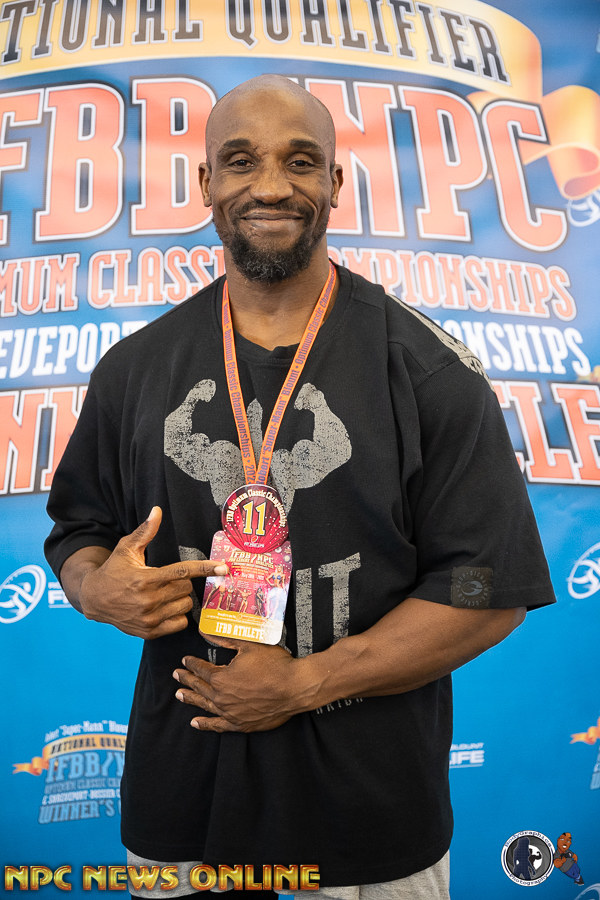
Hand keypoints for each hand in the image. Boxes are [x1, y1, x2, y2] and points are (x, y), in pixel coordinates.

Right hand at [73, 507, 227, 638]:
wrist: (94, 599)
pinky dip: (177, 615)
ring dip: (180, 599)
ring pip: (185, 606)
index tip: (223, 568)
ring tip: (163, 594)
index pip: (183, 572)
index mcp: (146, 578)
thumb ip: (145, 531)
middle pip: (187, 589)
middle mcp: (148, 600)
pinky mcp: (149, 632)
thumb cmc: (113, 570)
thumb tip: (157, 510)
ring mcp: (149, 619)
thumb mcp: (126, 548)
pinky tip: (164, 608)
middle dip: (183, 582)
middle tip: (167, 580)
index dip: (205, 568)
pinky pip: (180, 624)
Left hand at [173, 634, 312, 731]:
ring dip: (191, 699)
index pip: (201, 669)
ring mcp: (230, 713)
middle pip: (199, 687)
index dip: (192, 663)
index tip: (185, 660)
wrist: (295, 688)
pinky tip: (196, 723)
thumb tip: (207, 632)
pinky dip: (205, 724)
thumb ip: (226, 639)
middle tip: (176, 675)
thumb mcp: (249, 646)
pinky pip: (218, 726)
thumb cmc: (274, 665)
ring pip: (205, 706)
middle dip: (186, 680)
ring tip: (179, 695)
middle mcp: (221, 697)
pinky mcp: (241, 724)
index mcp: (221, 678)